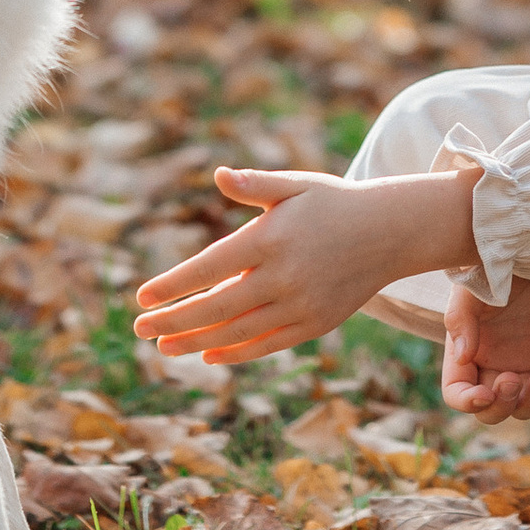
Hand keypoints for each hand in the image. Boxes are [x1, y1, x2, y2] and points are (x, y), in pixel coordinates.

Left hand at [132, 167, 478, 367]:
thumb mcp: (295, 185)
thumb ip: (255, 185)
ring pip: (238, 331)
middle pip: (217, 306)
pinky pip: (268, 344)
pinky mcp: (315, 324)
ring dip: (197, 340)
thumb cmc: (333, 203)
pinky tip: (210, 354)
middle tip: (140, 329)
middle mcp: (283, 276)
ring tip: (164, 347)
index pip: (209, 267)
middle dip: (174, 320)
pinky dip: (237, 352)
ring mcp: (300, 305)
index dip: (173, 285)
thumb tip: (218, 176)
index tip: (142, 298)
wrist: (390, 232)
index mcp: (271, 238)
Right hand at [442, 266, 529, 417]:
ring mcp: (527, 367)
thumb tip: (462, 356)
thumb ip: (461, 318)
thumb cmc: (498, 265)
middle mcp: (495, 366)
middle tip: (513, 379)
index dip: (467, 403)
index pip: (457, 394)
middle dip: (502, 405)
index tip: (484, 394)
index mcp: (468, 351)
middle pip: (492, 411)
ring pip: (525, 409)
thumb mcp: (473, 286)